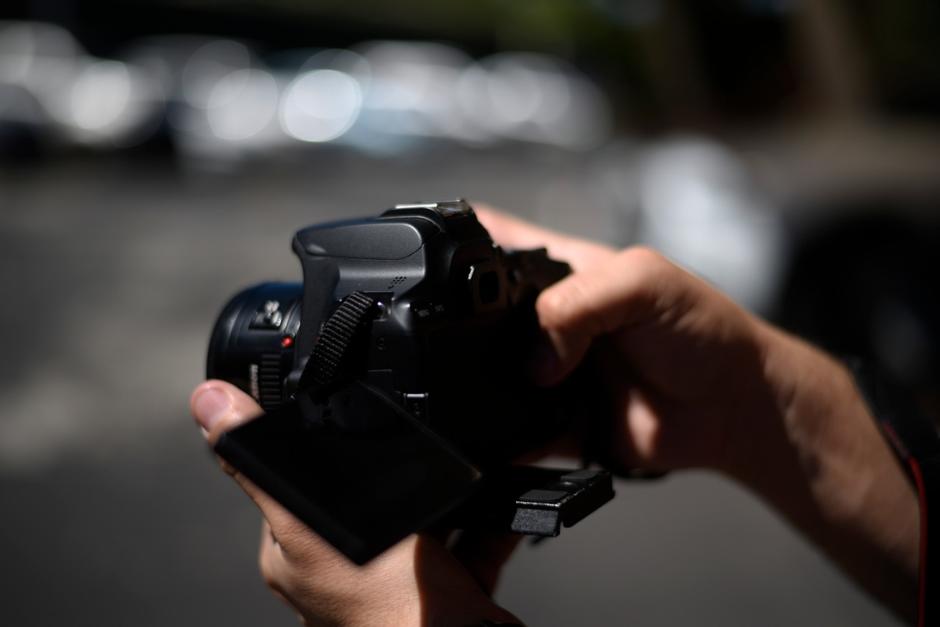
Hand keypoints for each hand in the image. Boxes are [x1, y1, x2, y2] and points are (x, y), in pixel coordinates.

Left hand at [191, 380, 521, 626]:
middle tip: (417, 437)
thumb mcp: (314, 524)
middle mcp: (344, 566)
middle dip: (393, 461)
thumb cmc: (384, 610)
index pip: (298, 478)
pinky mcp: (447, 581)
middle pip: (366, 490)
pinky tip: (500, 494)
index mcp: (299, 551)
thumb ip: (267, 467)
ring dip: (442, 485)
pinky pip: (469, 533)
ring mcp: (398, 576)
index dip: (320, 441)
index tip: (346, 404)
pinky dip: (486, 514)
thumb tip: (208, 403)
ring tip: (458, 465)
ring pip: (420, 510)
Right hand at [476, 206, 918, 620]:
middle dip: (462, 325)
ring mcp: (551, 371)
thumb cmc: (704, 330)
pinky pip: (515, 430)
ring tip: (462, 383)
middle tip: (444, 335)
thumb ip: (578, 304)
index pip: (501, 245)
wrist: (734, 409)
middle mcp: (552, 320)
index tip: (427, 256)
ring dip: (479, 381)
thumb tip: (534, 361)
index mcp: (566, 271)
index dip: (465, 247)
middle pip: (483, 316)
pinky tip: (490, 431)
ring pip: (492, 374)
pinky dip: (502, 434)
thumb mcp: (643, 283)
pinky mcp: (557, 421)